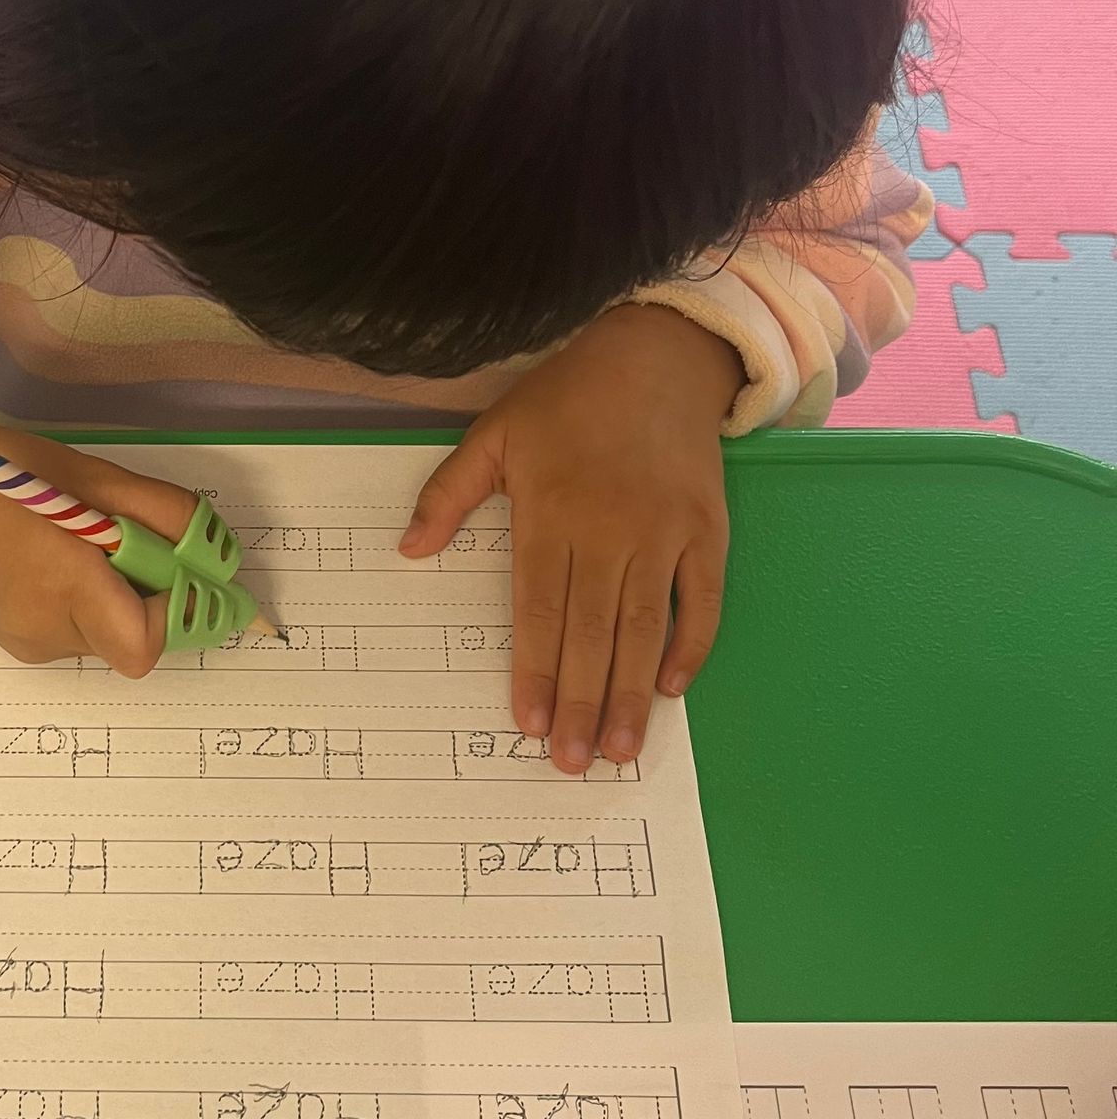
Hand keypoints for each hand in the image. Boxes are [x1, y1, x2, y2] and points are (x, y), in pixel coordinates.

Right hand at [0, 418, 195, 677]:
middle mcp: (46, 632)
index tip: (171, 568)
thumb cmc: (11, 472)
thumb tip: (217, 555)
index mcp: (65, 589)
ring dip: (114, 599)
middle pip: (129, 639)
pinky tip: (54, 561)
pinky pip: (75, 633)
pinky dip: (85, 603)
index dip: (173, 611)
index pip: (144, 644)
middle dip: (145, 596)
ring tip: (78, 545)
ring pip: (104, 637)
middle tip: (120, 540)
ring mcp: (26, 643)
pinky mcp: (13, 643)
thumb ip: (165, 516)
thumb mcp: (98, 478)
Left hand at [399, 304, 742, 773]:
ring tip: (619, 749)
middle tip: (572, 763)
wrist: (657, 355)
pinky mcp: (708, 530)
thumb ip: (450, 494)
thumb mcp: (495, 433)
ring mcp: (665, 533)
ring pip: (646, 628)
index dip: (535, 669)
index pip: (539, 608)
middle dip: (581, 702)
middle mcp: (611, 530)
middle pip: (593, 632)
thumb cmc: (567, 400)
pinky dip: (691, 645)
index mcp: (552, 512)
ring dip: (631, 693)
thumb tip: (409, 549)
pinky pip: (703, 600)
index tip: (528, 722)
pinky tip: (670, 688)